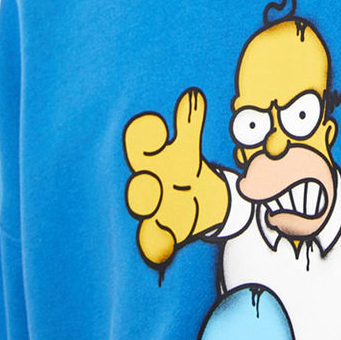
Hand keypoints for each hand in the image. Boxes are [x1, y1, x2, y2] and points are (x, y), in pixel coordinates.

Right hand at [123, 87, 228, 268]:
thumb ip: (190, 124)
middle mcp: (149, 183)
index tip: (155, 125)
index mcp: (153, 159)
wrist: (201, 203)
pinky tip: (164, 244)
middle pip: (138, 183)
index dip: (144, 135)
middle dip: (143, 181)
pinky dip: (157, 244)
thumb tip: (193, 94)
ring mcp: (156, 209)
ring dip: (151, 208)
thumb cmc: (186, 169)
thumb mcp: (188, 148)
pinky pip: (155, 241)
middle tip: (150, 178)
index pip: (140, 145)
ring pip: (146, 210)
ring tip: (157, 205)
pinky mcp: (167, 232)